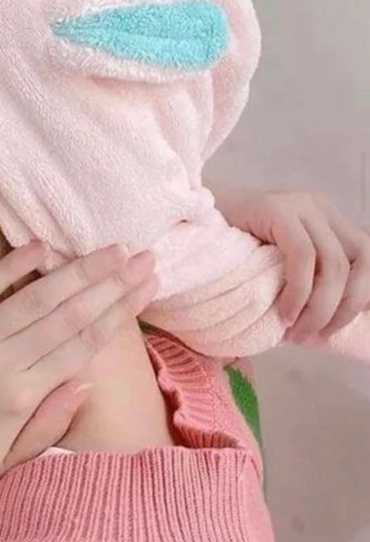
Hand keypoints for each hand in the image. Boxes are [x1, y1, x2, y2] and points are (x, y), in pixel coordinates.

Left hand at [0, 240, 157, 507]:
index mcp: (19, 397)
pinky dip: (11, 266)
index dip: (119, 311)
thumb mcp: (3, 462)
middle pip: (68, 313)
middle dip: (111, 283)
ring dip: (76, 270)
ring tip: (110, 250)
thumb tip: (88, 380)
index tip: (146, 286)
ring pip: (33, 296)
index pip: (83, 344)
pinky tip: (41, 246)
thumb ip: (50, 422)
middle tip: (143, 256)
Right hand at [211, 186, 369, 343]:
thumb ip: (307, 277)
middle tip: (316, 336)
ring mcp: (299, 205)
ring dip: (320, 308)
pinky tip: (284, 313)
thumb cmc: (230, 247)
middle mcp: (319, 206)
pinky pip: (303, 257)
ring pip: (335, 264)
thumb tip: (332, 321)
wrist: (189, 217)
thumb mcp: (278, 261)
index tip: (337, 328)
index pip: (366, 257)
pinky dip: (299, 292)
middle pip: (361, 260)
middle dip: (346, 308)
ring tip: (297, 332)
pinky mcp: (277, 210)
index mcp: (326, 218)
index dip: (363, 296)